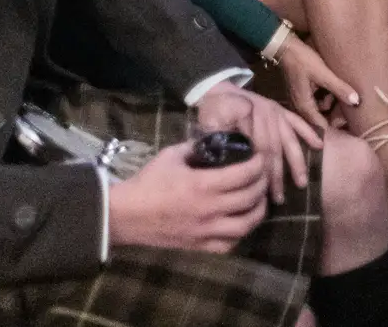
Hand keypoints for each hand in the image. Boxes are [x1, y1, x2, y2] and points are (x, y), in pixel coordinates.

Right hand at [108, 140, 266, 252]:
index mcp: (203, 185)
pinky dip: (239, 235)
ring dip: (258, 211)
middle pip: (250, 198)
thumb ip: (196, 148)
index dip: (258, 164)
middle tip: (262, 175)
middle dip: (262, 184)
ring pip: (245, 226)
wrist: (124, 215)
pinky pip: (228, 245)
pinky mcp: (198, 245)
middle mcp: (209, 210)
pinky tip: (240, 223)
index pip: (244, 174)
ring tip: (259, 200)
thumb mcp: (172, 155)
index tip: (261, 157)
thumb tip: (215, 140)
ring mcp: (205, 231)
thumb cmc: (147, 182)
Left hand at [197, 84, 318, 201]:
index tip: (261, 191)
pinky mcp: (281, 109)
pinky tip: (319, 146)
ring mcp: (276, 112)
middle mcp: (266, 114)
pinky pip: (298, 122)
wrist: (218, 87)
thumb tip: (223, 155)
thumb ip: (217, 136)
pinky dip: (309, 133)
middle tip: (279, 199)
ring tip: (301, 183)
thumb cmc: (213, 109)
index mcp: (249, 118)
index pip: (259, 149)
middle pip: (275, 149)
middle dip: (278, 175)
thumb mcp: (208, 120)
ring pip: (289, 140)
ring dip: (296, 162)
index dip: (261, 171)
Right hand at [275, 35, 359, 131]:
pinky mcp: (302, 92)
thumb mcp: (323, 74)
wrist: (286, 47)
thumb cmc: (303, 61)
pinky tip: (330, 85)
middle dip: (333, 111)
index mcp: (304, 106)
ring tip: (337, 88)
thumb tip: (356, 102)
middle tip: (344, 100)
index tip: (347, 122)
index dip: (334, 127)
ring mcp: (300, 99)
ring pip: (319, 108)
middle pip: (320, 118)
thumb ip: (339, 88)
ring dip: (328, 101)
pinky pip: (316, 100)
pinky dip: (324, 96)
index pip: (320, 127)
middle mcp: (300, 107)